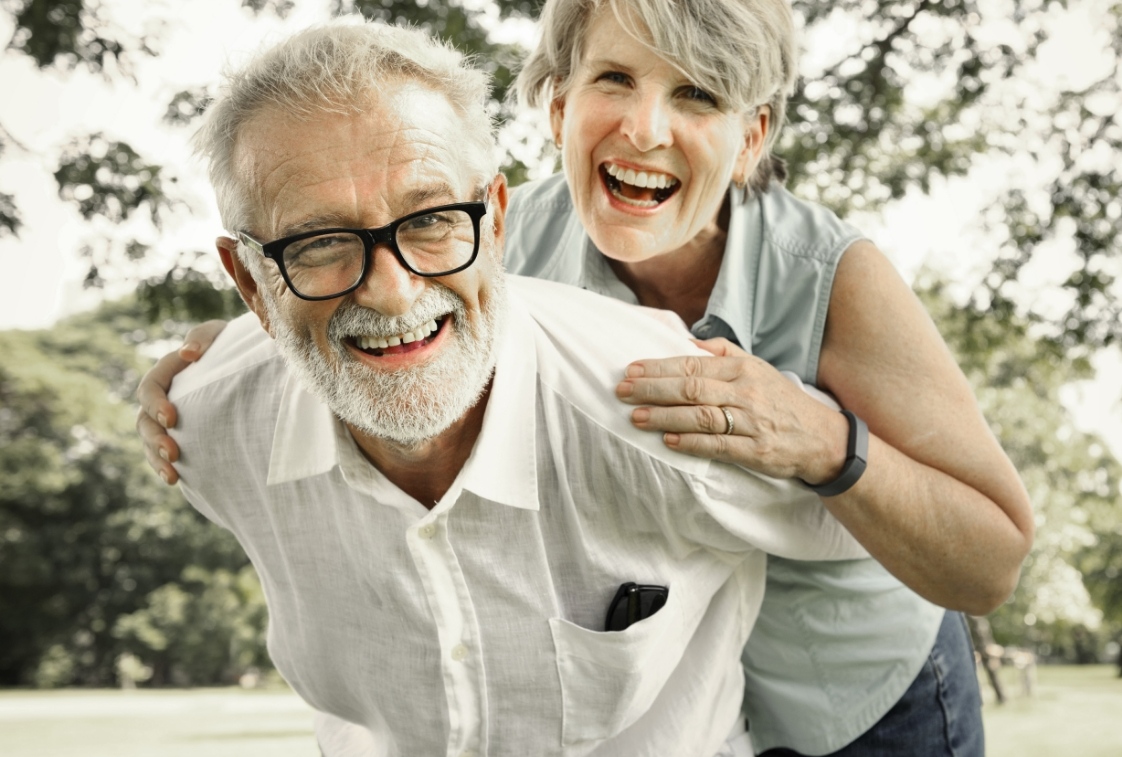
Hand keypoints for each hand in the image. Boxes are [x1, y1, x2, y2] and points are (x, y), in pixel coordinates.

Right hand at [136, 319, 226, 483]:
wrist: (242, 363)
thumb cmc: (228, 344)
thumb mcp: (218, 334)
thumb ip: (203, 338)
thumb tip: (188, 353)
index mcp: (166, 372)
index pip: (150, 388)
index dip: (156, 404)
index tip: (172, 418)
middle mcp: (162, 397)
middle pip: (144, 421)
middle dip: (155, 439)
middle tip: (174, 453)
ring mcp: (167, 418)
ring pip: (150, 441)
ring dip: (157, 459)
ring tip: (172, 476)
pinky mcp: (179, 434)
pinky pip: (164, 453)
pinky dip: (166, 467)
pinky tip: (176, 480)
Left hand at [615, 337, 848, 482]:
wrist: (822, 438)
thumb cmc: (780, 401)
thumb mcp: (757, 368)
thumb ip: (723, 353)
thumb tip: (687, 342)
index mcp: (742, 370)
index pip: (693, 364)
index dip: (659, 367)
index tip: (631, 369)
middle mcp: (746, 393)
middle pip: (691, 389)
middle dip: (652, 390)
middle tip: (622, 391)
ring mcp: (751, 423)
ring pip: (700, 417)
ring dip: (664, 417)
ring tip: (636, 417)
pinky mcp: (756, 451)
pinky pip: (718, 446)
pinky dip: (691, 443)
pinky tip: (668, 441)